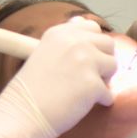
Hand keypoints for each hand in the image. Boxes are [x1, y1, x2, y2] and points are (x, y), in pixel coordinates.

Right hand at [0, 17, 116, 137]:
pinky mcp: (93, 84)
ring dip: (104, 79)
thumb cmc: (31, 89)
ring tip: (84, 90)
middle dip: (103, 60)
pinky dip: (100, 101)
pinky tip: (82, 104)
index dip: (94, 44)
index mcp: (60, 33)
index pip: (92, 27)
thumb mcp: (43, 52)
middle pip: (108, 44)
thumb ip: (66, 41)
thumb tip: (82, 24)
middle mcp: (74, 42)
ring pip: (113, 65)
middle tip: (88, 76)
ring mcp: (85, 62)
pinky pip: (109, 92)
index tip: (87, 57)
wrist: (22, 114)